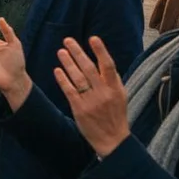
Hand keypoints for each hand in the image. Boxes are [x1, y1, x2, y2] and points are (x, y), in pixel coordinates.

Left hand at [54, 37, 130, 157]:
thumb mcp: (120, 96)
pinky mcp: (80, 109)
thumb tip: (104, 60)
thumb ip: (112, 80)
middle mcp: (103, 93)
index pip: (109, 66)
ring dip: (68, 63)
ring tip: (60, 52)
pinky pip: (70, 91)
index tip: (93, 38)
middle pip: (89, 69)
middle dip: (78, 53)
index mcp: (115, 89)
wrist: (112, 140)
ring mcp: (91, 101)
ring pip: (78, 78)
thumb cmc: (116, 115)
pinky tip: (57, 70)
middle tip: (68, 40)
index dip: (101, 51)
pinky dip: (63, 79)